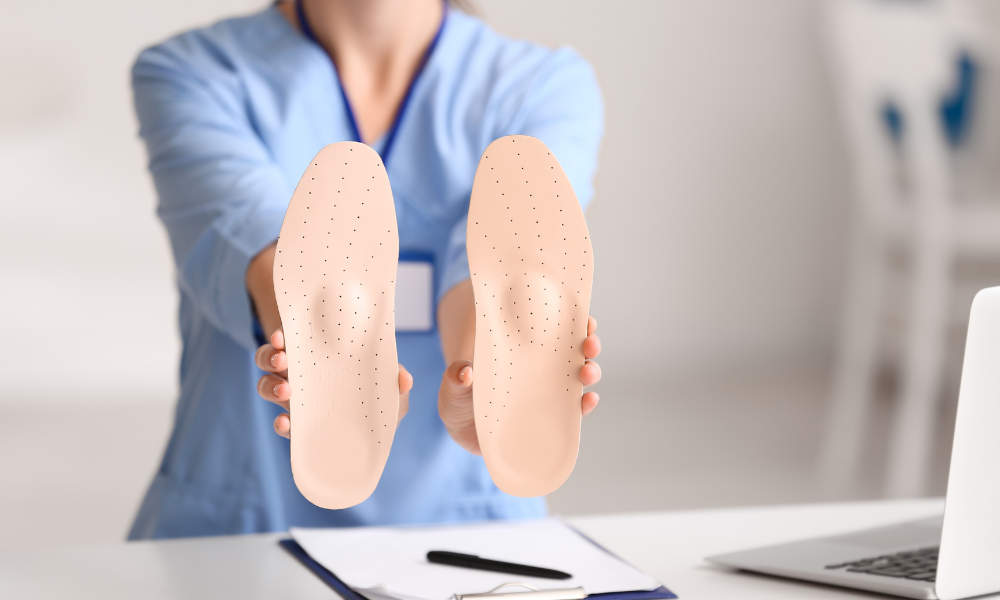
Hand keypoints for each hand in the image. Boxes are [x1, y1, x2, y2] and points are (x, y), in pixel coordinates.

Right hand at [254, 328, 413, 437]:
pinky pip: (281, 423)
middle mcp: (300, 374)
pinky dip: (280, 423)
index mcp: (318, 356)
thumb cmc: (378, 398)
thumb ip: (396, 381)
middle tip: (284, 360)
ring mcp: (296, 400)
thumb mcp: (389, 386)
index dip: (282, 334)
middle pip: (270, 359)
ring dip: (270, 385)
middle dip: (270, 357)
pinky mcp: (298, 427)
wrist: (375, 432)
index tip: (282, 335)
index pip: (293, 338)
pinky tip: (287, 423)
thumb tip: (405, 379)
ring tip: (286, 390)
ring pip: (266, 386)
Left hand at [438, 316, 602, 454]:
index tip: (583, 318)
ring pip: (578, 380)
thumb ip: (456, 377)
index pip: (553, 331)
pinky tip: (588, 401)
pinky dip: (584, 406)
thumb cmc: (460, 398)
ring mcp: (547, 395)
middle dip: (589, 346)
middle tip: (590, 344)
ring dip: (590, 373)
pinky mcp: (548, 421)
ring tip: (588, 372)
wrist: (462, 430)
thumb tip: (465, 372)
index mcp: (524, 352)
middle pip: (574, 352)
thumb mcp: (454, 385)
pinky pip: (572, 413)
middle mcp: (541, 370)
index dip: (573, 323)